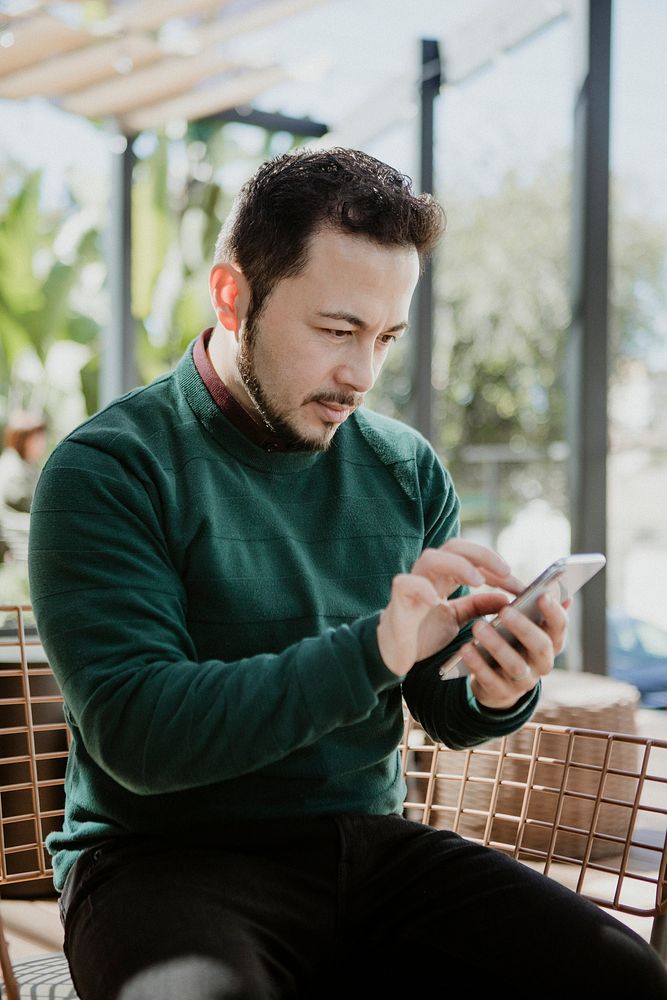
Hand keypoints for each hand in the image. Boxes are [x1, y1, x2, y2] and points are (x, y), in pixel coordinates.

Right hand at [377, 540, 523, 675]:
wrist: (395, 654)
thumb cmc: (423, 632)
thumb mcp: (458, 618)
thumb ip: (479, 606)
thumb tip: (507, 598)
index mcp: (444, 576)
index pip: (472, 557)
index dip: (497, 567)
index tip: (520, 585)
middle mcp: (429, 574)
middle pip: (454, 547)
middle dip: (482, 555)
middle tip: (506, 571)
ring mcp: (412, 584)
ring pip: (432, 558)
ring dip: (457, 565)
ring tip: (478, 580)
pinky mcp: (397, 600)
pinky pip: (406, 584)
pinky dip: (422, 588)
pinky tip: (437, 600)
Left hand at [460, 593, 568, 708]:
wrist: (496, 685)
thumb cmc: (512, 646)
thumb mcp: (523, 629)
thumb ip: (533, 611)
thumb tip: (553, 590)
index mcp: (550, 643)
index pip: (559, 628)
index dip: (554, 613)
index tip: (542, 595)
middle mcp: (542, 664)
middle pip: (541, 646)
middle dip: (524, 628)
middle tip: (505, 611)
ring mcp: (523, 681)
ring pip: (516, 665)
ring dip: (497, 645)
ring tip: (478, 627)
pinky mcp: (501, 693)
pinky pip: (490, 679)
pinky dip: (477, 664)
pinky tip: (466, 649)